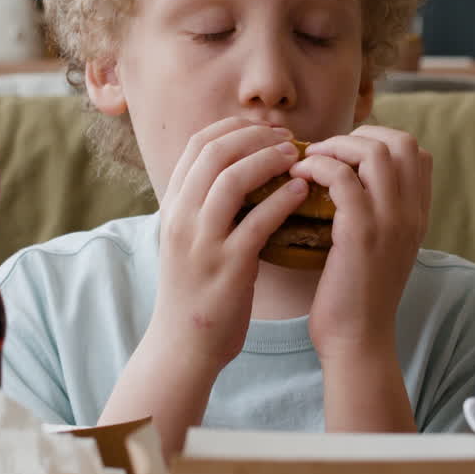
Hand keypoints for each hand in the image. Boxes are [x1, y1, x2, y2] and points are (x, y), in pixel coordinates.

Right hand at [147, 117, 311, 372]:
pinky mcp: (227, 267)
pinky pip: (257, 222)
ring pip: (231, 180)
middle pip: (214, 153)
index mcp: (172, 206)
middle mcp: (181, 218)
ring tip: (297, 156)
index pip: (197, 145)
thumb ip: (204, 205)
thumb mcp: (188, 239)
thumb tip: (237, 169)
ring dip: (267, 160)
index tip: (264, 128)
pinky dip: (281, 200)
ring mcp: (201, 242)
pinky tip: (301, 191)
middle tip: (287, 137)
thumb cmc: (195, 290)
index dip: (233, 128)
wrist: (184, 345)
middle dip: (254, 137)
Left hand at [290, 126, 431, 360]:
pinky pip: (343, 178)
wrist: (357, 340)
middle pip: (401, 142)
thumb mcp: (381, 250)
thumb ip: (379, 216)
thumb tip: (349, 182)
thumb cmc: (356, 297)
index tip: (346, 153)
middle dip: (359, 135)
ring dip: (336, 146)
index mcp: (418, 216)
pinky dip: (318, 166)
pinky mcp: (361, 234)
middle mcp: (411, 214)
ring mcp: (390, 222)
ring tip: (310, 159)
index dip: (379, 140)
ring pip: (375, 152)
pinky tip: (299, 176)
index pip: (416, 152)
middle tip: (326, 151)